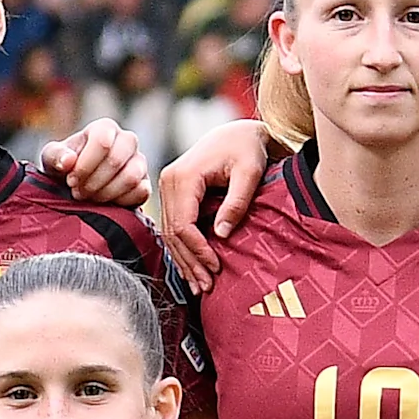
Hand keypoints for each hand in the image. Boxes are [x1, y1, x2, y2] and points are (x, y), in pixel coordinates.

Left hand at [42, 117, 150, 208]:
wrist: (76, 186)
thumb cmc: (65, 167)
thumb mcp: (52, 159)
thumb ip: (55, 156)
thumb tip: (68, 161)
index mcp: (105, 128)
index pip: (102, 141)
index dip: (85, 165)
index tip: (70, 180)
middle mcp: (127, 141)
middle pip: (116, 160)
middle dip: (93, 182)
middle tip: (77, 193)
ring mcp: (139, 162)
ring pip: (131, 177)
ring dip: (106, 193)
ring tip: (90, 197)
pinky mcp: (145, 183)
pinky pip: (141, 192)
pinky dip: (120, 202)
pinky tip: (105, 204)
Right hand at [151, 118, 279, 293]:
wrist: (238, 132)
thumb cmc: (247, 149)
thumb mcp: (250, 173)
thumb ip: (237, 202)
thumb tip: (222, 235)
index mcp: (183, 176)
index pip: (183, 224)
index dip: (198, 250)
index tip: (216, 267)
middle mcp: (169, 181)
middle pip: (173, 233)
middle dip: (190, 262)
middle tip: (206, 287)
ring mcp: (168, 187)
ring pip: (170, 234)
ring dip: (185, 261)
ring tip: (200, 286)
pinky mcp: (174, 193)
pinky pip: (174, 227)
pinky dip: (183, 249)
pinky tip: (193, 269)